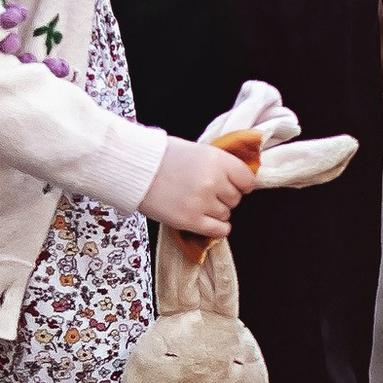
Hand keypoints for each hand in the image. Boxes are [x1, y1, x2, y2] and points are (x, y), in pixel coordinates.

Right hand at [143, 137, 259, 234]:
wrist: (135, 169)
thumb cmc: (163, 157)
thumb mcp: (198, 151)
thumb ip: (219, 165)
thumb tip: (238, 180)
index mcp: (217, 160)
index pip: (247, 179)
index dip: (242, 184)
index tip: (236, 186)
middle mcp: (213, 181)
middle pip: (236, 199)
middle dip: (224, 197)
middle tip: (207, 192)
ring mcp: (201, 202)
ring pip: (226, 214)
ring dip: (216, 211)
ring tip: (198, 203)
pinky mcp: (190, 220)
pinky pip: (218, 230)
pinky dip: (217, 228)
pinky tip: (208, 221)